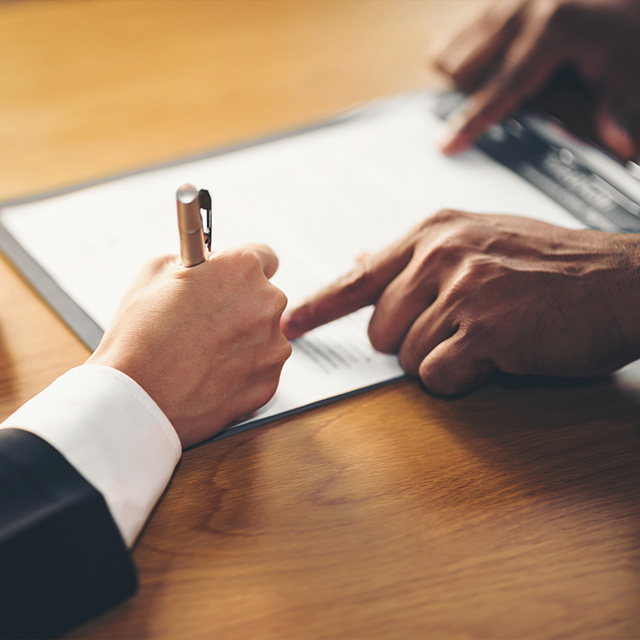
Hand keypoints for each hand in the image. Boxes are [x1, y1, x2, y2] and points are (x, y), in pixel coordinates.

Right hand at [88, 245, 290, 447]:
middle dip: (242, 305)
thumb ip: (197, 260)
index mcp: (242, 269)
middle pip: (265, 298)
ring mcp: (272, 346)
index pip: (264, 257)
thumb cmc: (140, 335)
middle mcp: (266, 304)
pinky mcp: (269, 382)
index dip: (242, 269)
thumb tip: (208, 262)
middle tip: (208, 320)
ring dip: (244, 340)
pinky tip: (211, 374)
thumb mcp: (156, 270)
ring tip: (204, 352)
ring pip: (265, 336)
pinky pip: (261, 369)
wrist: (136, 396)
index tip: (233, 279)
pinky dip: (243, 371)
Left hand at [281, 210, 639, 394]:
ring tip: (486, 335)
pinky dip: (462, 377)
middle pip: (380, 328)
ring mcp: (461, 289)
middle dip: (410, 340)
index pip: (358, 276)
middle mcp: (440, 254)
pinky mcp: (482, 328)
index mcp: (434, 231)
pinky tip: (495, 355)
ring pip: (406, 356)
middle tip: (460, 326)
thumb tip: (360, 259)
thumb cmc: (548, 264)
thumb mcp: (478, 237)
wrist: (620, 281)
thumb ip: (415, 253)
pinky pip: (437, 375)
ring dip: (442, 358)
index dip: (319, 305)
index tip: (291, 324)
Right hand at [435, 0, 639, 158]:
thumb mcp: (634, 70)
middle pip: (462, 68)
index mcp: (554, 27)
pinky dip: (466, 54)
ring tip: (496, 83)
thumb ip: (624, 109)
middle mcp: (522, 6)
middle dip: (472, 95)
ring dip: (465, 76)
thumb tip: (621, 146)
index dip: (473, 121)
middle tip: (505, 105)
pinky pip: (459, 33)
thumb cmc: (628, 29)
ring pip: (451, 49)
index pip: (501, 87)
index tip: (446, 146)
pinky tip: (493, 61)